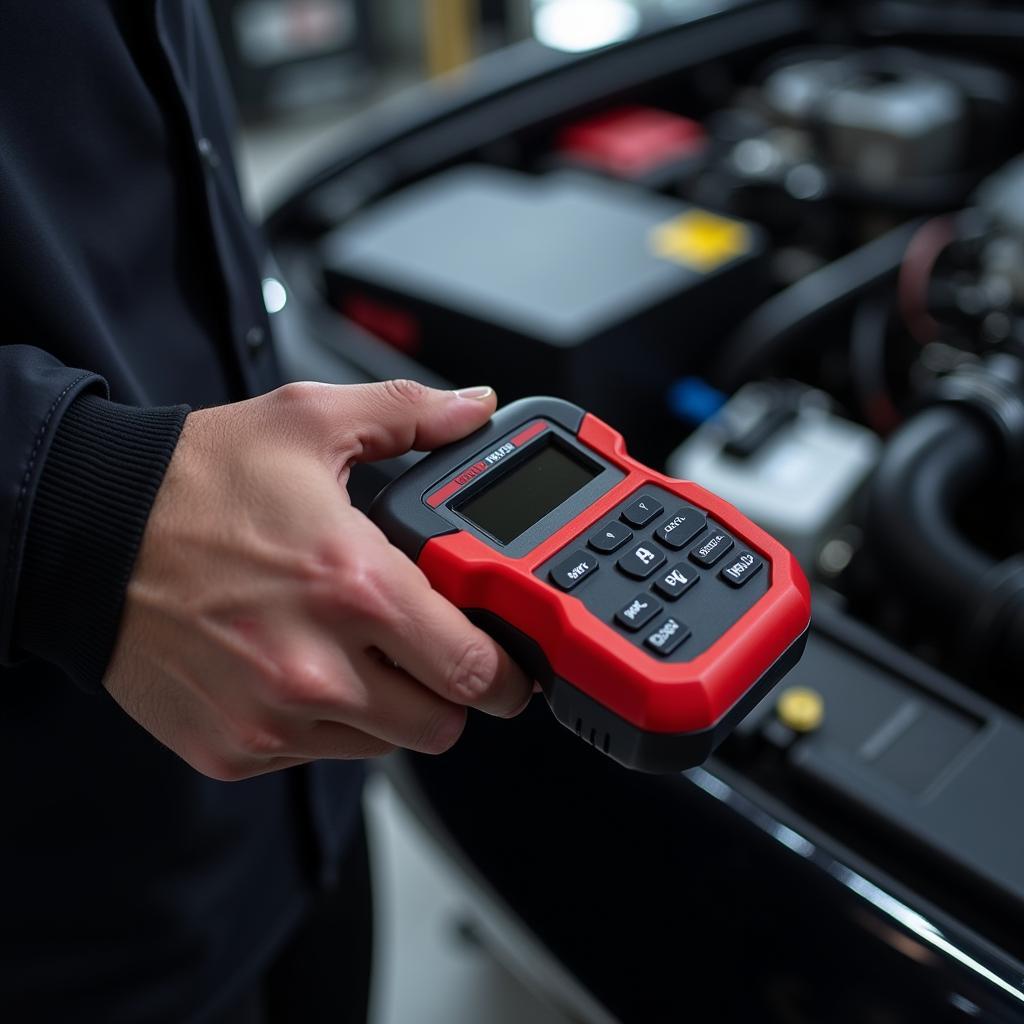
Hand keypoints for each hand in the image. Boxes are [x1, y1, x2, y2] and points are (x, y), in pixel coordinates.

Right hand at [104, 380, 530, 780]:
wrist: (89, 533)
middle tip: (437, 655)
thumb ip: (408, 415)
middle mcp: (318, 665)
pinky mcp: (234, 747)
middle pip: (441, 724)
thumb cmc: (197, 482)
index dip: (506, 671)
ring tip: (360, 651)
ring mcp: (273, 716)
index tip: (509, 663)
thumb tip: (472, 409)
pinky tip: (302, 669)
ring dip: (391, 709)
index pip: (473, 667)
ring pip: (384, 746)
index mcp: (354, 586)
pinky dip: (328, 724)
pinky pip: (317, 754)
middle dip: (453, 692)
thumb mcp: (309, 422)